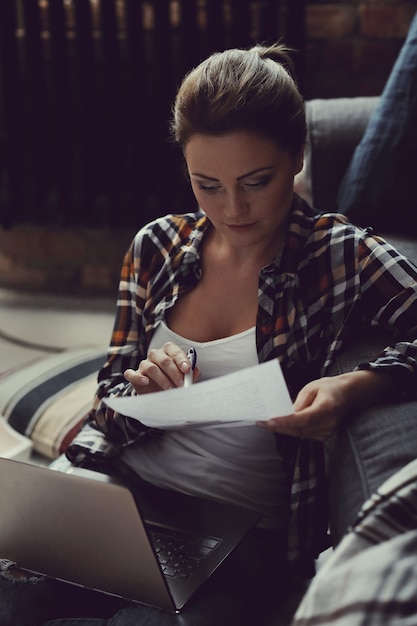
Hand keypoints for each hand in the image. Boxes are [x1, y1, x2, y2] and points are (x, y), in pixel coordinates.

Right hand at [124, 342, 198, 393]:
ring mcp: (144, 364)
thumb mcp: (184, 377)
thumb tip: (195, 370)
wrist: (158, 394)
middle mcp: (155, 355)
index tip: (188, 370)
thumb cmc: (173, 381)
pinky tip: (146, 382)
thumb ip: (191, 373)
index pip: (174, 351)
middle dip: (174, 372)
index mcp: (168, 351)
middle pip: (164, 359)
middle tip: (181, 384)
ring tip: (170, 390)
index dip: (181, 360)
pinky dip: (138, 377)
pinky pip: (131, 373)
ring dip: (162, 379)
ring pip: (151, 367)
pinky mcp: (134, 375)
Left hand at [257, 370, 390, 441]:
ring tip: (266, 423)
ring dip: (282, 429)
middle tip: (261, 422)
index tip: (270, 421)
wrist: (348, 394)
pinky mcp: (325, 435)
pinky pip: (304, 435)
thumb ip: (299, 402)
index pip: (304, 418)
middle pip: (299, 429)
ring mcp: (328, 431)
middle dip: (278, 427)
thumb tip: (286, 414)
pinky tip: (280, 425)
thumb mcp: (312, 387)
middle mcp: (329, 422)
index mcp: (327, 407)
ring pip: (300, 434)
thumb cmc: (330, 388)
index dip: (286, 421)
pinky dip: (292, 430)